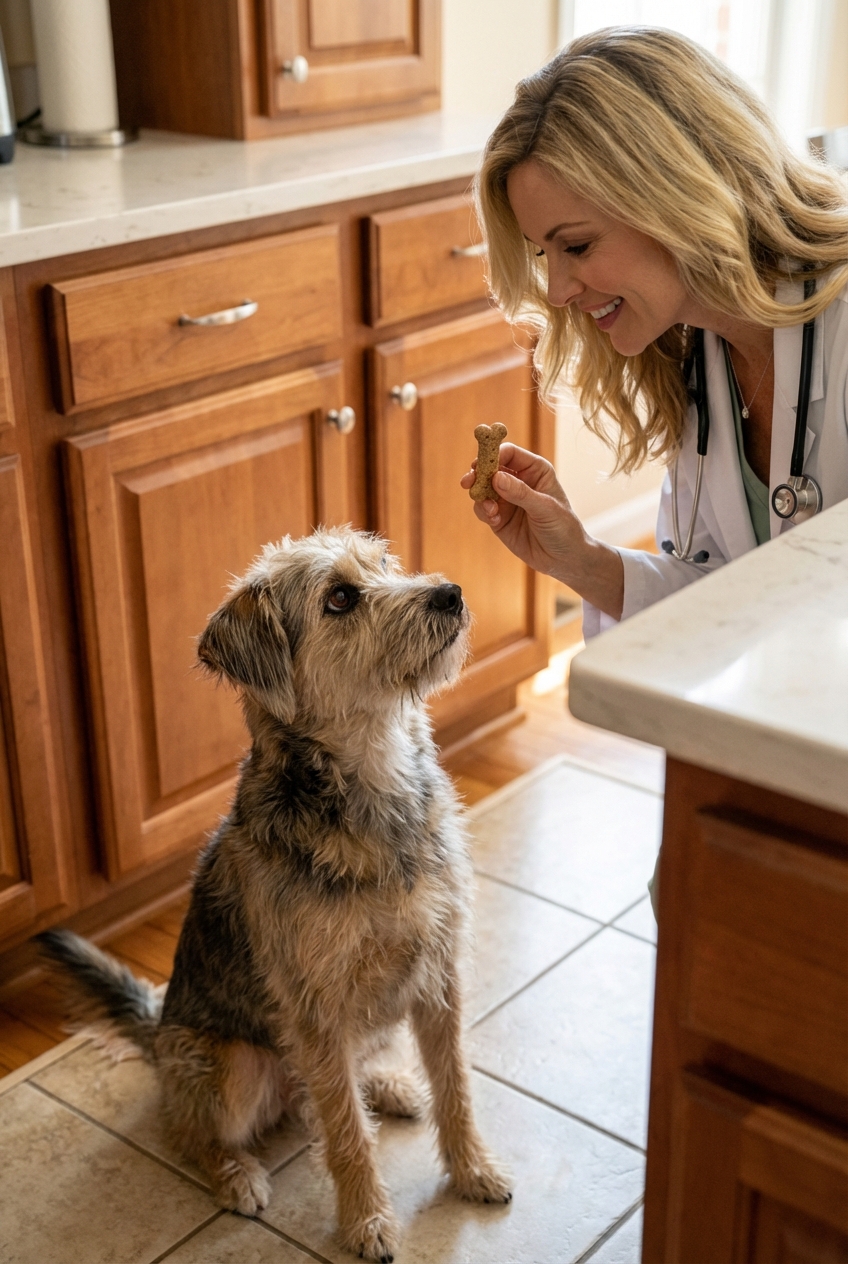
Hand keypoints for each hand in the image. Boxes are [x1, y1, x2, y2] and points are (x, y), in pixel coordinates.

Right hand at [460, 443, 624, 618]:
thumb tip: (496, 478)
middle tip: (468, 482)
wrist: (564, 559)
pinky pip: (483, 509)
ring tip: (490, 511)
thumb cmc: (563, 528)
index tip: (480, 465)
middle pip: (490, 469)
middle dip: (478, 474)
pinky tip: (494, 520)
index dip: (493, 455)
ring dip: (480, 497)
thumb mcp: (545, 508)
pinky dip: (484, 512)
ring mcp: (507, 500)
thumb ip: (520, 493)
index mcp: (535, 470)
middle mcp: (519, 481)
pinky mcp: (499, 518)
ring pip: (483, 489)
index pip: (509, 453)